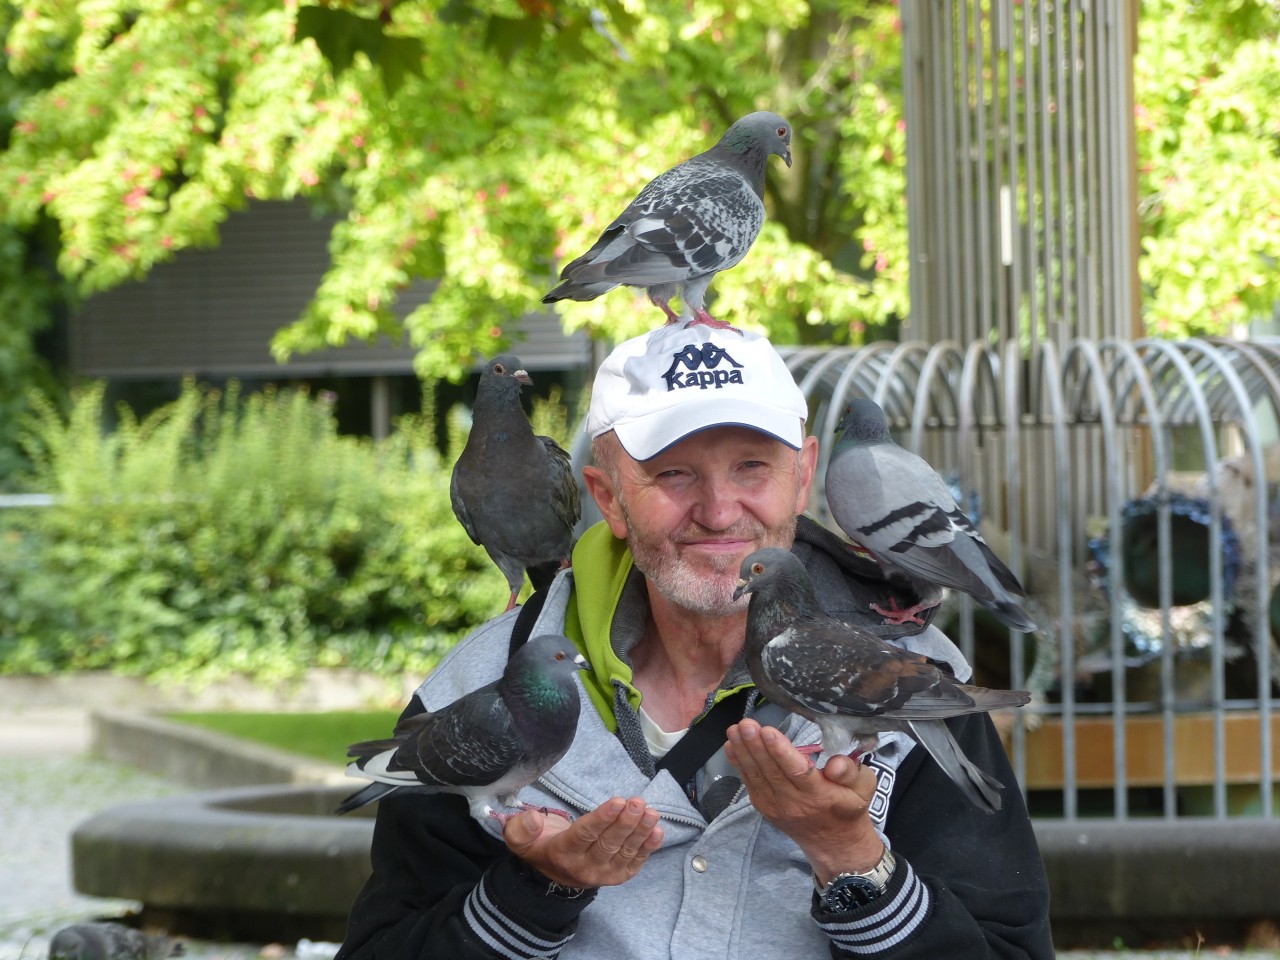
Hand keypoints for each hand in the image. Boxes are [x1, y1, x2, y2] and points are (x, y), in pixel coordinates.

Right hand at [503, 796, 664, 888]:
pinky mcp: (619, 875)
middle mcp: (585, 867)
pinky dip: (648, 847)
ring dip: (640, 831)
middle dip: (625, 822)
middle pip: (609, 844)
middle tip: (637, 803)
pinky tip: (657, 831)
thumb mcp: (520, 839)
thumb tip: (534, 819)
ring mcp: (605, 873)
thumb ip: (521, 828)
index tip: (617, 801)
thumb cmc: (541, 846)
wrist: (554, 872)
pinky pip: (635, 862)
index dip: (602, 819)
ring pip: (625, 851)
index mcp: (563, 854)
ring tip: (651, 813)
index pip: (585, 835)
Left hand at [725, 718, 883, 884]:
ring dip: (743, 751)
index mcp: (820, 795)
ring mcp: (776, 806)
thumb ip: (851, 773)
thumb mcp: (863, 789)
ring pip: (757, 776)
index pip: (798, 771)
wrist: (834, 843)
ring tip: (734, 730)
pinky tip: (731, 745)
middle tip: (745, 724)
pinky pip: (750, 782)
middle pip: (772, 771)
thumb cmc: (849, 807)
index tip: (768, 732)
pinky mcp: (765, 807)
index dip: (781, 751)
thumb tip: (835, 764)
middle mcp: (795, 802)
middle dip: (756, 746)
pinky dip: (739, 763)